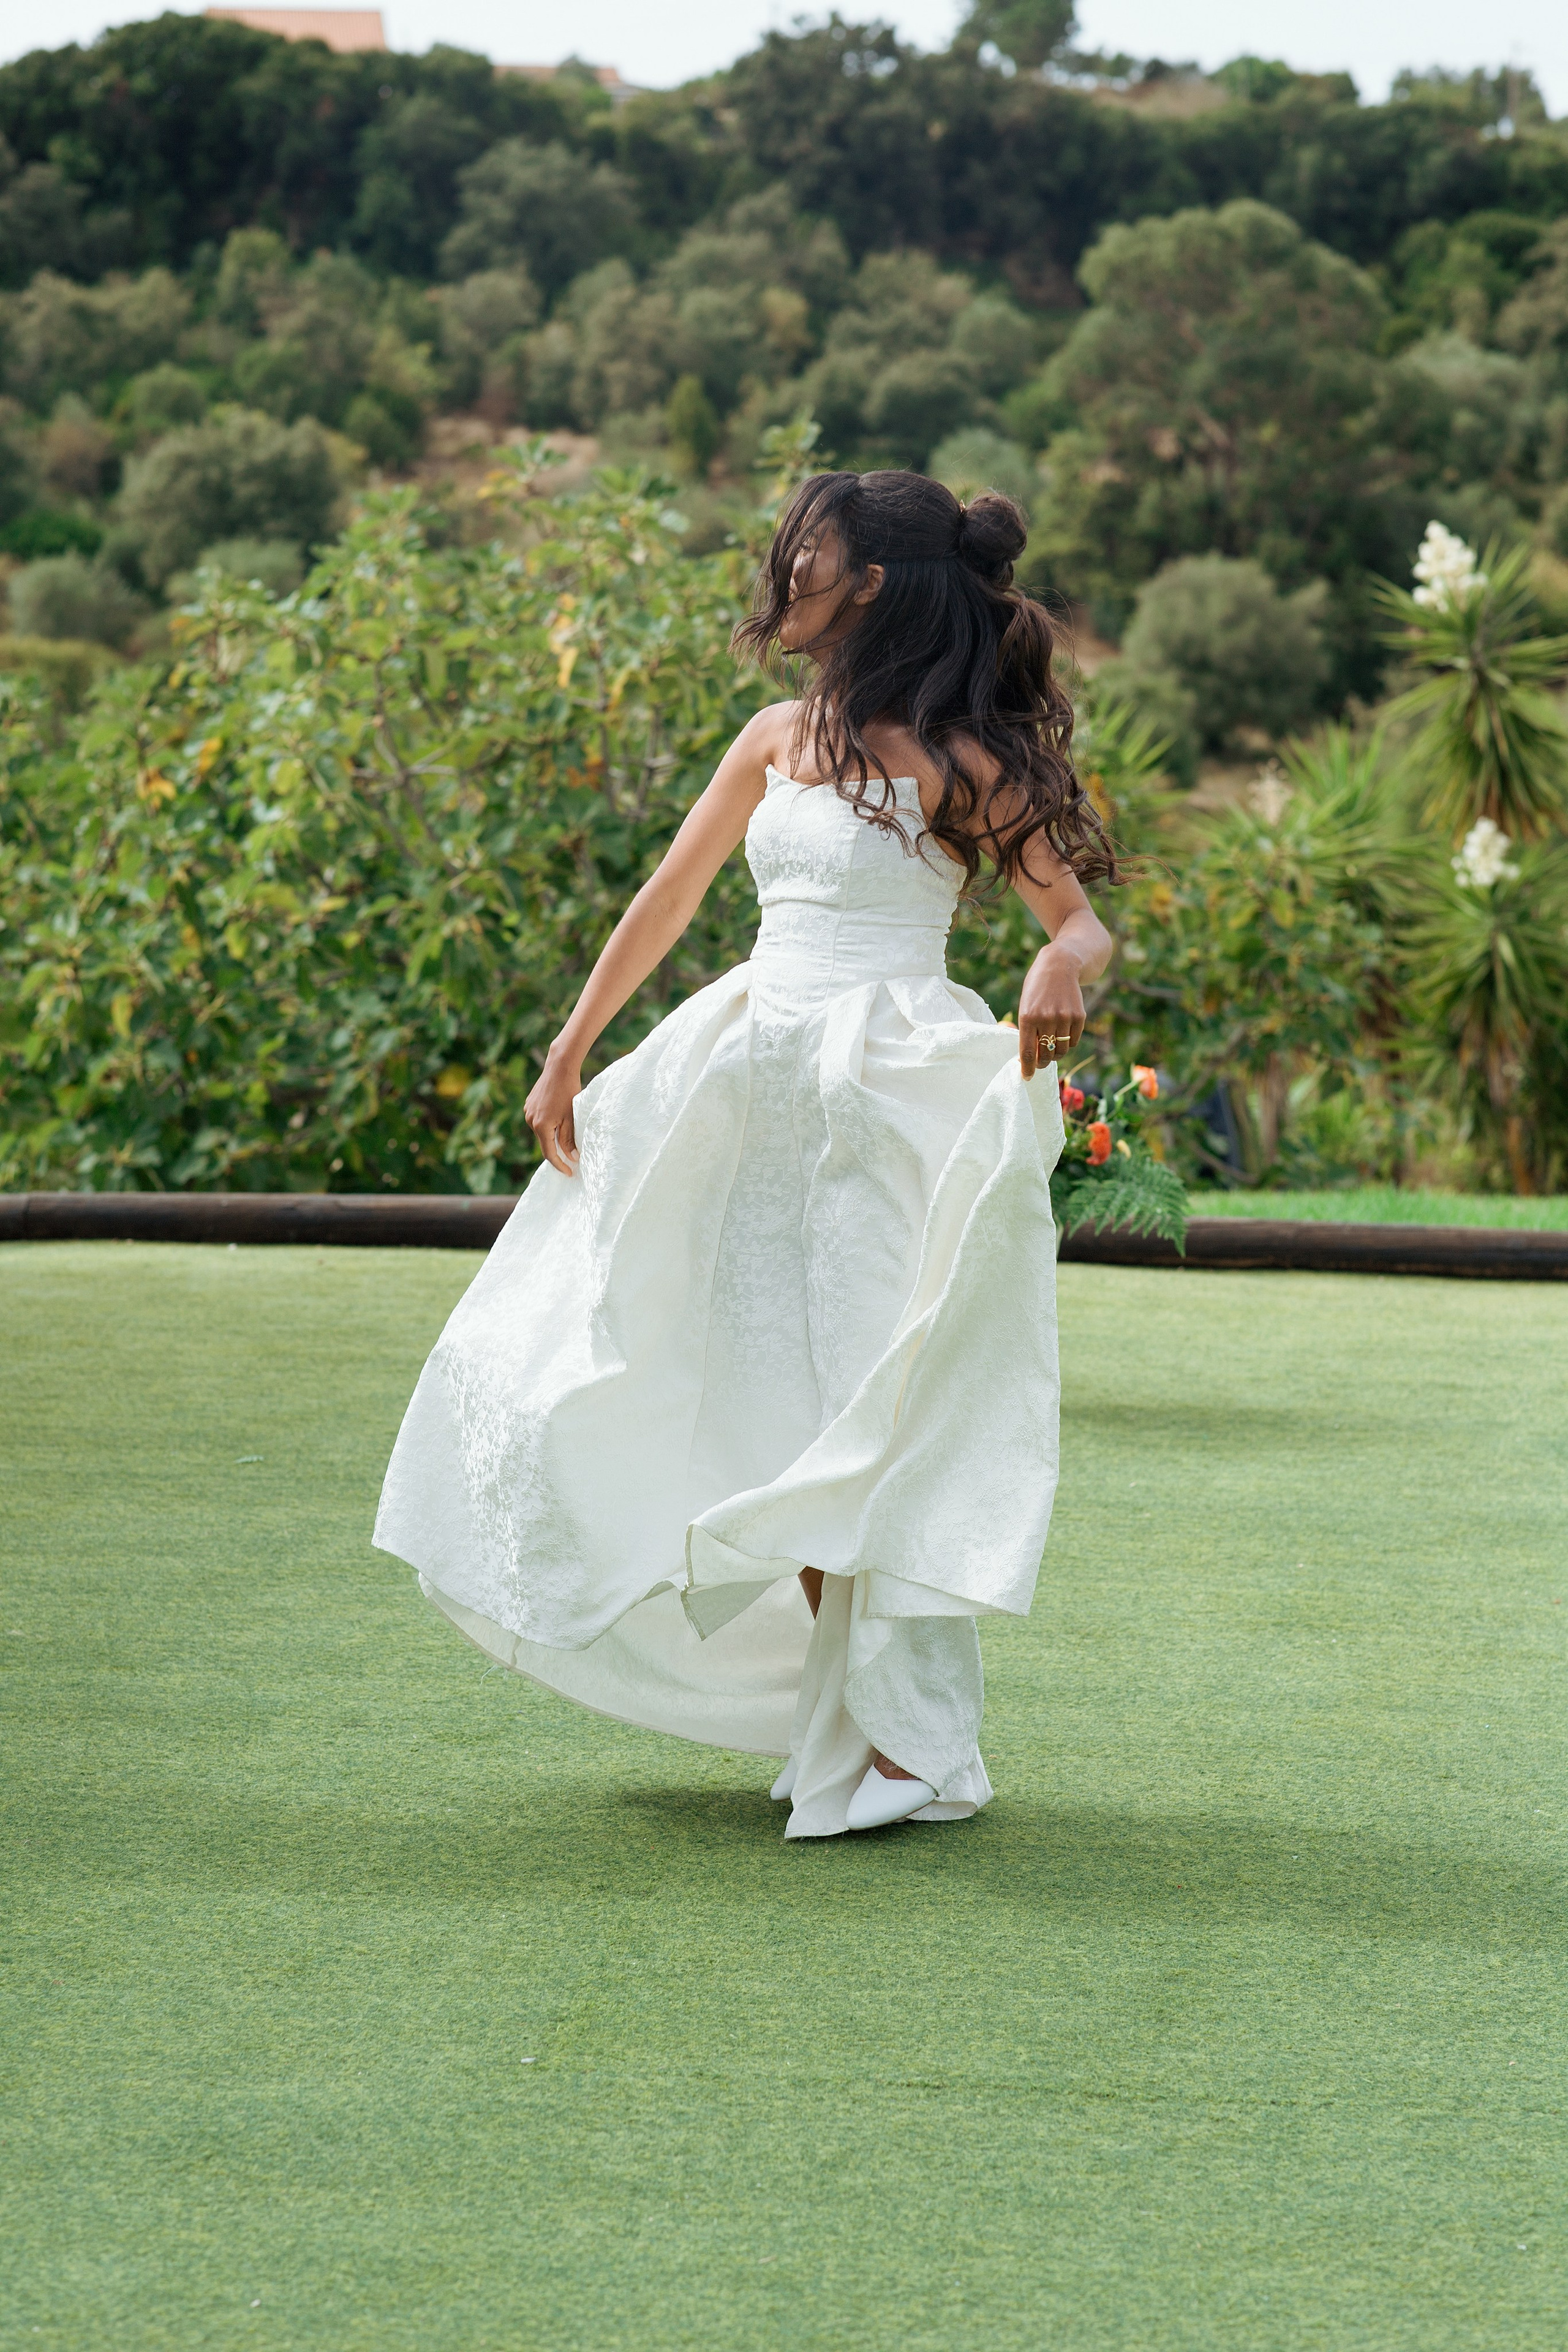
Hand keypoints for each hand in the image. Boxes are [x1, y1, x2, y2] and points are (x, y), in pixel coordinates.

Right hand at [524, 1043, 581, 1174]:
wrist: (559, 1068)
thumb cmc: (568, 1092)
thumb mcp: (571, 1118)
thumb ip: (569, 1140)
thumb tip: (571, 1158)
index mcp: (541, 1126)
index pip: (549, 1153)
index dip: (559, 1165)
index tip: (569, 1173)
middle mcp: (530, 1120)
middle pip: (544, 1142)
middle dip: (557, 1150)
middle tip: (571, 1157)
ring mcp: (528, 1112)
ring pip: (541, 1131)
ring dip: (552, 1135)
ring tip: (566, 1131)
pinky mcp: (529, 1105)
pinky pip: (538, 1120)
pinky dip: (548, 1124)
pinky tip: (558, 1117)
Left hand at [1016, 946, 1085, 1080]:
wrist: (1060, 964)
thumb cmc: (1038, 987)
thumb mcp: (1025, 1004)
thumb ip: (1027, 1028)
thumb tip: (1029, 1056)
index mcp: (1028, 1017)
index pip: (1027, 1053)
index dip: (1027, 1069)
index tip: (1026, 1077)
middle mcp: (1046, 1019)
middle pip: (1046, 1056)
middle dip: (1042, 1063)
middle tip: (1040, 1061)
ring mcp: (1064, 1018)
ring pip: (1061, 1051)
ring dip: (1056, 1053)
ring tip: (1051, 1045)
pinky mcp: (1079, 1017)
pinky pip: (1073, 1041)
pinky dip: (1068, 1043)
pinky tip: (1063, 1034)